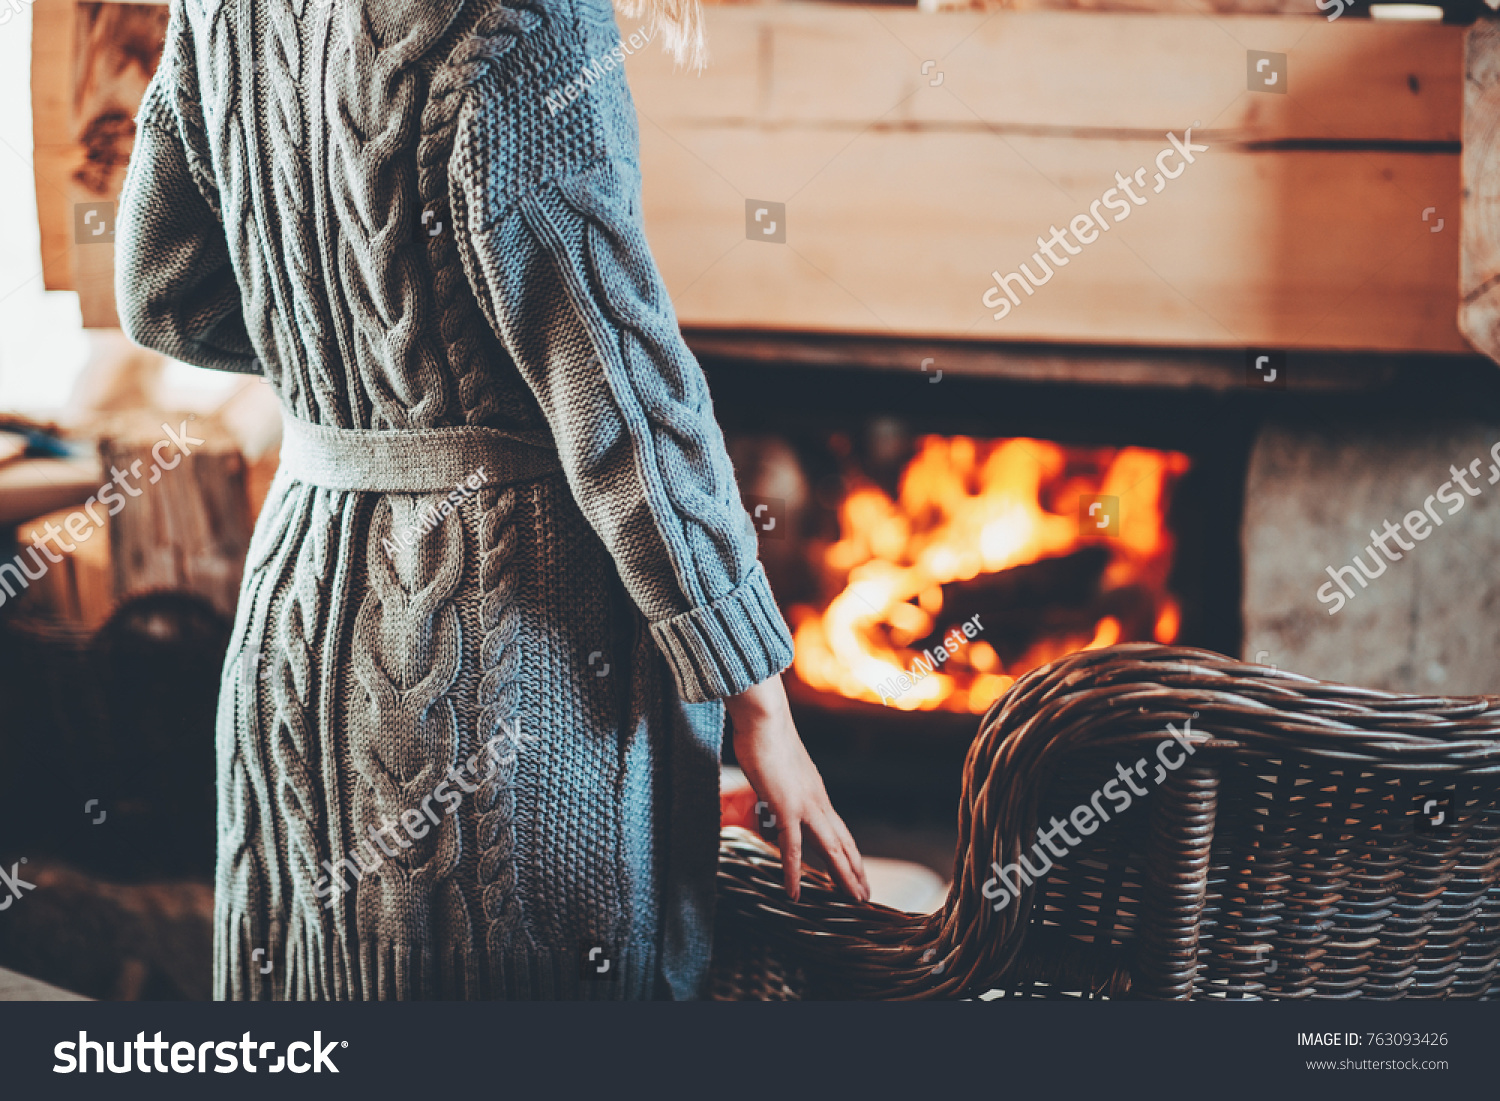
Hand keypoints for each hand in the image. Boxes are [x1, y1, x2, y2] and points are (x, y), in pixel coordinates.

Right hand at [725, 673, 870, 902]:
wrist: (764, 718)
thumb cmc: (766, 736)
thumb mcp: (779, 766)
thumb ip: (782, 782)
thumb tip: (775, 790)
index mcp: (815, 792)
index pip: (839, 829)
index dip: (849, 852)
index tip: (857, 871)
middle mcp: (816, 801)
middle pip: (843, 842)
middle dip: (855, 870)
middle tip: (866, 895)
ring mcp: (804, 805)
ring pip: (831, 848)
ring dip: (844, 876)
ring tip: (855, 899)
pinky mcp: (786, 806)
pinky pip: (791, 847)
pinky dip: (793, 873)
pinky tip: (794, 894)